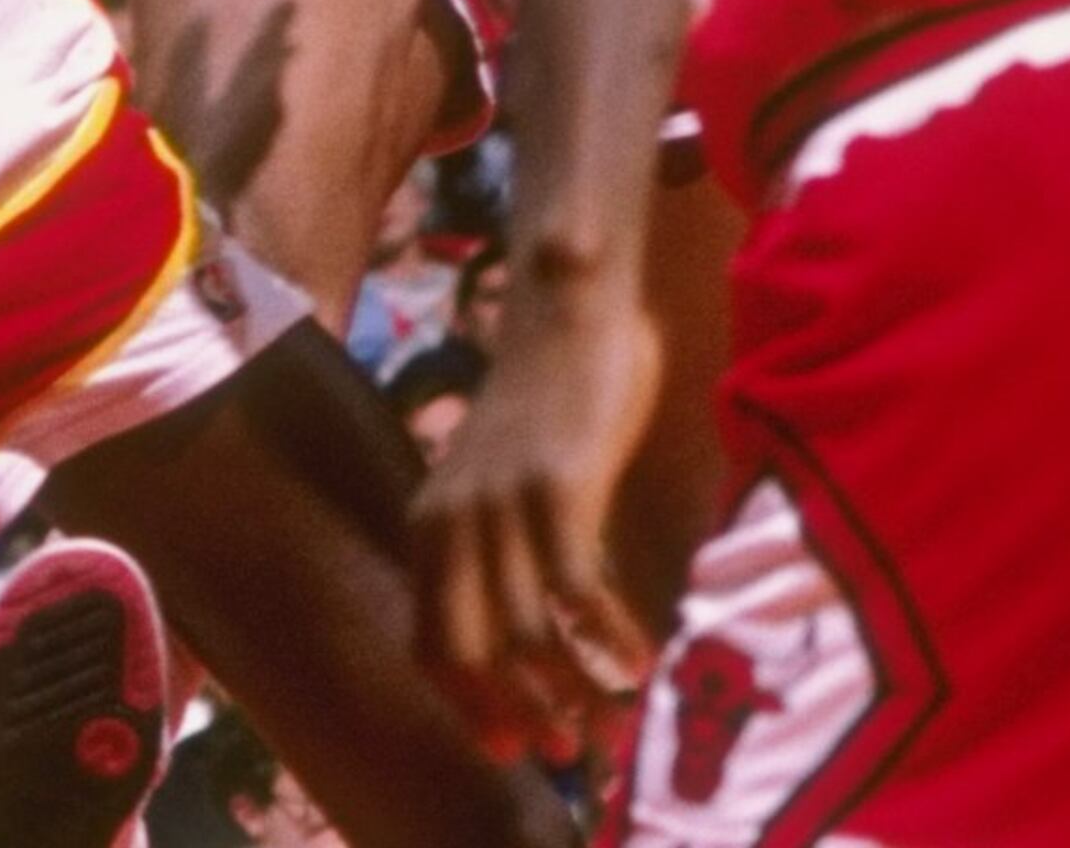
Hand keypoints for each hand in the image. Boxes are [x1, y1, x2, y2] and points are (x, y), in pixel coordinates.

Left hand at [409, 276, 661, 765]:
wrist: (566, 318)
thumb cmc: (545, 415)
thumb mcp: (500, 491)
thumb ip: (500, 560)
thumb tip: (524, 655)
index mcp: (429, 526)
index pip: (430, 644)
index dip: (469, 708)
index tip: (513, 751)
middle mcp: (451, 519)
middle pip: (471, 653)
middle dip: (520, 715)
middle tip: (570, 752)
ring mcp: (499, 503)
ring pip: (525, 633)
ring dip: (572, 690)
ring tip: (614, 721)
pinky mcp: (556, 486)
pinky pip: (575, 590)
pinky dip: (606, 638)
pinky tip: (639, 662)